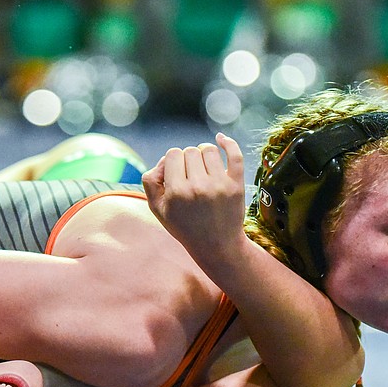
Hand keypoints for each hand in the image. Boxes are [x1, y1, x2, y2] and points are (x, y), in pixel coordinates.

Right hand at [142, 132, 247, 269]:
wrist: (217, 247)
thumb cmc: (185, 227)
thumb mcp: (158, 210)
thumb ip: (150, 182)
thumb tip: (163, 162)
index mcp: (177, 192)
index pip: (172, 154)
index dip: (172, 162)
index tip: (176, 175)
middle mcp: (198, 186)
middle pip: (190, 151)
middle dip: (188, 160)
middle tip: (190, 177)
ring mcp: (220, 185)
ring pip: (209, 150)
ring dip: (204, 155)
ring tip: (204, 169)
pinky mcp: (236, 185)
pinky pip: (234, 154)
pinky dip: (228, 143)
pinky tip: (220, 139)